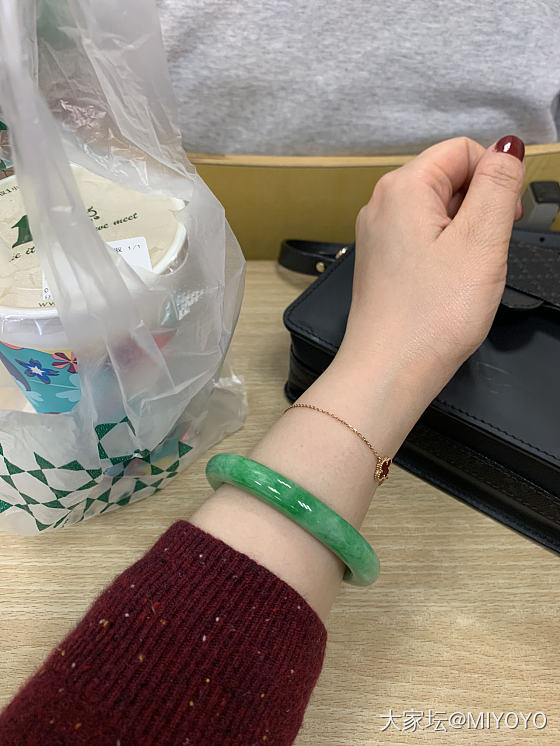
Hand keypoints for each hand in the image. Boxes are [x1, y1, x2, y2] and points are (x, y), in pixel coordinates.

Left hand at [340, 136, 524, 389]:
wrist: (389, 372)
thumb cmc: (431, 317)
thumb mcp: (481, 241)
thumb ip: (497, 185)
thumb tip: (507, 146)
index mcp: (403, 188)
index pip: (461, 150)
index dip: (494, 177)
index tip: (507, 216)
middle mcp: (382, 206)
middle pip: (447, 178)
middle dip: (479, 206)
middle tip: (489, 250)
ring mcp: (378, 236)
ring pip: (436, 211)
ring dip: (464, 232)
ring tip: (467, 272)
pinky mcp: (381, 262)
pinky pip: (422, 239)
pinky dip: (444, 252)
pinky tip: (449, 283)